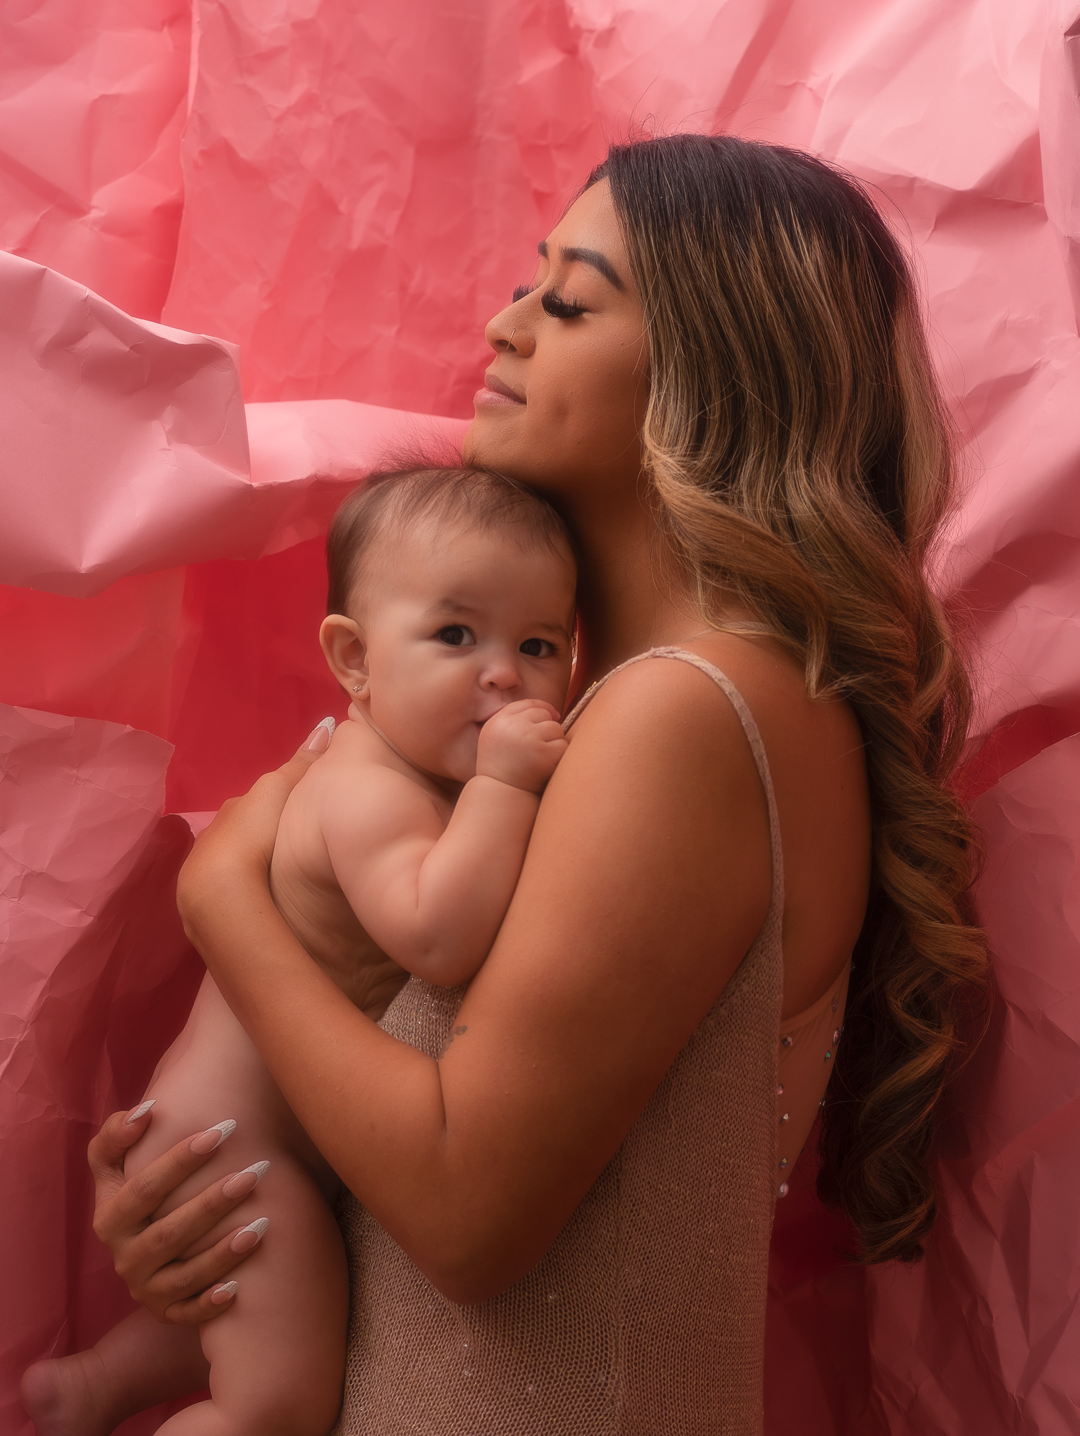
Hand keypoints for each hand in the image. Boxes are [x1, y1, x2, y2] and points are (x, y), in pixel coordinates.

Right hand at [88, 1106, 267, 1323]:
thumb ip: (116, 1135)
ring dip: (222, 1252)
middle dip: (213, 1202)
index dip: (179, 1160)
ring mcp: (145, 1289)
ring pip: (184, 1275)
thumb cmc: (141, 1191)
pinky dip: (210, 1304)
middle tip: (256, 1171)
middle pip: (169, 1232)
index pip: (144, 1188)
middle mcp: (124, 1257)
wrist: (145, 1246)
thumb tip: (145, 1111)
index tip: (221, 1131)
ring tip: (261, 1224)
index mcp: (109, 1218)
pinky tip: (239, 1288)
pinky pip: (189, 1314)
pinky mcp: (166, 1312)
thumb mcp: (116, 1165)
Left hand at [177, 718, 333, 950]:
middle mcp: (212, 837)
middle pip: (242, 832)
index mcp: (230, 811)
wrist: (220, 888)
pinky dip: (242, 891)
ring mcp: (205, 873)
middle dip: (262, 835)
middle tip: (290, 846)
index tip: (298, 812)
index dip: (275, 803)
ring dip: (251, 866)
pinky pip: (229, 891)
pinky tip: (258, 902)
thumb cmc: (252, 833)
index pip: (255, 803)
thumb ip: (300, 764)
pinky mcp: (208, 908)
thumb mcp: (280, 789)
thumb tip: (326, 726)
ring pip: (233, 863)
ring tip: (277, 878)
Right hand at [476, 700, 566, 793]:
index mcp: (500, 720)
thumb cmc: (501, 765)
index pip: (529, 704)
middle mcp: (514, 726)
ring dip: (554, 741)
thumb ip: (514, 719)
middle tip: (538, 748)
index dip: (543, 709)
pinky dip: (559, 755)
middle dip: (547, 728)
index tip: (552, 717)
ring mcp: (530, 738)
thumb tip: (550, 710)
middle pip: (544, 714)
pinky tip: (546, 765)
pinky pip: (563, 745)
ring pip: (556, 728)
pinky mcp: (545, 754)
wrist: (500, 792)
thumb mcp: (496, 736)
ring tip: (540, 757)